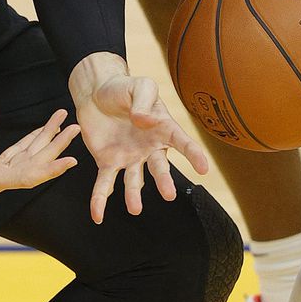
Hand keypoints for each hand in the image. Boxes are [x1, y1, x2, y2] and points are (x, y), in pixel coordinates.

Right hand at [0, 100, 79, 197]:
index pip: (26, 176)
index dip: (50, 168)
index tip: (71, 160)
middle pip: (32, 166)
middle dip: (54, 147)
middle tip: (74, 127)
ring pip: (26, 160)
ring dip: (44, 142)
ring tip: (63, 123)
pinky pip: (15, 157)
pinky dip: (29, 143)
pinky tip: (41, 131)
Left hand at [70, 56, 209, 223]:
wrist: (96, 93)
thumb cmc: (123, 88)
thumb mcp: (139, 86)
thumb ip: (144, 101)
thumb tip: (143, 120)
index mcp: (162, 128)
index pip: (182, 142)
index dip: (194, 155)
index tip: (204, 168)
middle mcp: (149, 148)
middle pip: (159, 167)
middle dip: (163, 181)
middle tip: (169, 194)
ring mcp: (129, 158)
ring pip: (134, 180)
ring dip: (134, 195)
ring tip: (135, 209)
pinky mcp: (108, 162)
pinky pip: (105, 184)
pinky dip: (100, 200)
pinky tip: (97, 215)